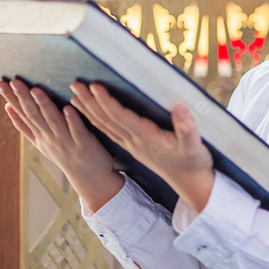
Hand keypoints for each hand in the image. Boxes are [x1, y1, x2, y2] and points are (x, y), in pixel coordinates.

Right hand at [0, 79, 123, 210]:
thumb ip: (24, 125)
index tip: (1, 83)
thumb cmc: (65, 153)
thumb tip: (7, 106)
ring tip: (36, 90)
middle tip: (14, 82)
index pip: (23, 113)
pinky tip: (68, 108)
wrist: (89, 177)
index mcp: (39, 135)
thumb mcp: (40, 141)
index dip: (11, 98)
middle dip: (24, 98)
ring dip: (45, 106)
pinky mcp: (84, 144)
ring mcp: (66, 141)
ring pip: (53, 122)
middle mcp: (49, 137)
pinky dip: (72, 120)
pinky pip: (77, 131)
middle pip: (35, 116)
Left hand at [71, 81, 214, 211]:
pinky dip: (97, 122)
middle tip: (74, 84)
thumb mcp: (195, 146)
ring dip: (88, 111)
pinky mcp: (134, 148)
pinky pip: (110, 133)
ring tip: (74, 96)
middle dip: (89, 102)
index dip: (106, 102)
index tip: (94, 86)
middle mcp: (135, 142)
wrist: (191, 184)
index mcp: (146, 138)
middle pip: (106, 120)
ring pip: (105, 126)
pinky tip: (90, 115)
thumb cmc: (193, 162)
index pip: (120, 117)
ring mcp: (132, 146)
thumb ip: (187, 128)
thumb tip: (181, 108)